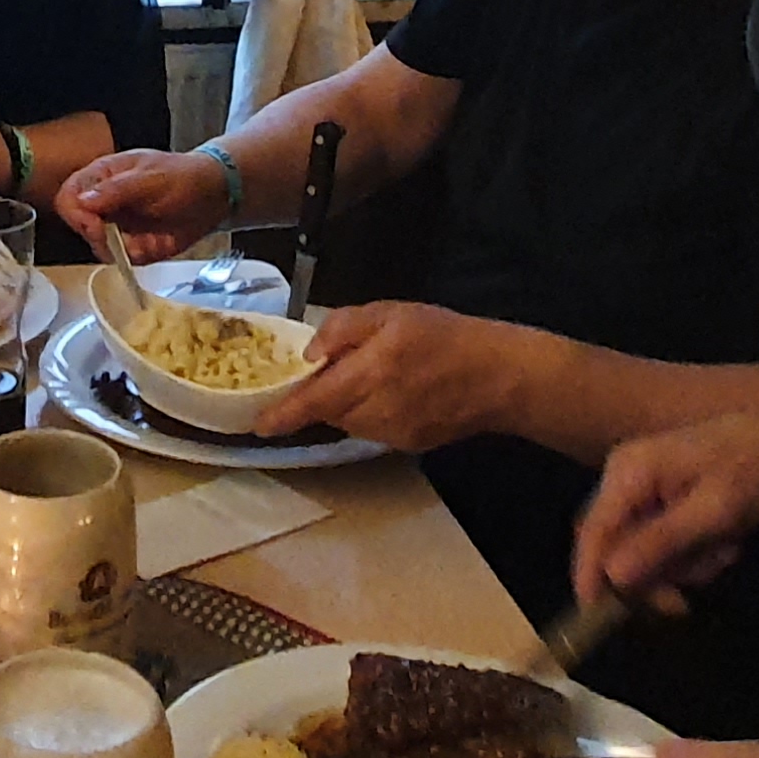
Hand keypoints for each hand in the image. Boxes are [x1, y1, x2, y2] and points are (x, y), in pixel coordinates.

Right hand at [65, 148, 237, 261]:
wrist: (213, 196)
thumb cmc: (183, 177)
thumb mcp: (152, 179)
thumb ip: (118, 190)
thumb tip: (83, 200)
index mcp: (102, 176)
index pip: (68, 196)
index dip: (75, 214)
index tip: (95, 226)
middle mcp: (103, 201)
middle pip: (77, 224)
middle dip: (96, 235)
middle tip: (118, 238)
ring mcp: (116, 224)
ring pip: (96, 246)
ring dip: (116, 249)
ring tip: (142, 240)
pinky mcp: (130, 245)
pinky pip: (120, 258)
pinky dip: (132, 257)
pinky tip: (150, 245)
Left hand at [257, 301, 539, 447]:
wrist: (500, 376)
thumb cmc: (446, 336)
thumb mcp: (392, 313)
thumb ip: (345, 328)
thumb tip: (311, 353)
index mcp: (370, 374)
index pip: (315, 401)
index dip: (284, 414)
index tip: (258, 424)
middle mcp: (377, 412)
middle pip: (330, 412)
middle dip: (323, 396)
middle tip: (335, 369)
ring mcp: (393, 434)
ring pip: (350, 422)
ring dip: (347, 403)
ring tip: (374, 375)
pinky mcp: (409, 445)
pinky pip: (373, 430)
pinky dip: (371, 413)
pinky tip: (396, 392)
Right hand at [572, 405, 758, 605]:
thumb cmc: (753, 468)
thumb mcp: (715, 512)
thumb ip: (662, 542)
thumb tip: (612, 577)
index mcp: (630, 472)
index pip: (593, 532)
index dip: (589, 575)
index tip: (596, 615)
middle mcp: (624, 477)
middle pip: (613, 546)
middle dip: (652, 575)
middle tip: (684, 603)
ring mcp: (641, 486)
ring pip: (639, 549)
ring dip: (679, 565)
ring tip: (723, 554)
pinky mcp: (659, 496)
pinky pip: (658, 540)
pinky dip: (689, 552)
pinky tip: (721, 544)